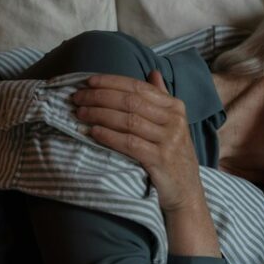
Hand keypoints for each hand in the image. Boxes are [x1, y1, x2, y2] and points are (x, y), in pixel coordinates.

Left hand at [71, 70, 204, 212]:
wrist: (186, 191)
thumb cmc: (173, 156)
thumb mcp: (172, 124)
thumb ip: (162, 98)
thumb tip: (153, 72)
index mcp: (175, 107)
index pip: (138, 87)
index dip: (111, 82)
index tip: (89, 82)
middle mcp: (174, 120)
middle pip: (130, 102)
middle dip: (100, 97)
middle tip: (78, 98)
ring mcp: (169, 140)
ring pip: (128, 120)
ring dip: (100, 114)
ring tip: (81, 113)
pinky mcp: (160, 160)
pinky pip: (129, 143)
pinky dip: (109, 136)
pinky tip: (93, 132)